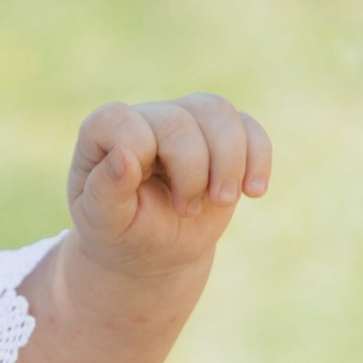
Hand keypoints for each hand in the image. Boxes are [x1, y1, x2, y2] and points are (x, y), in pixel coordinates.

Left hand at [67, 95, 270, 278]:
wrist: (157, 250)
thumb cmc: (123, 233)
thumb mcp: (106, 223)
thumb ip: (106, 191)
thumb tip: (124, 156)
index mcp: (103, 136)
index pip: (118, 119)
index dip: (137, 152)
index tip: (139, 194)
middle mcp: (145, 119)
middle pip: (179, 120)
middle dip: (192, 170)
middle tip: (187, 212)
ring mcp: (186, 121)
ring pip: (217, 112)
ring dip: (229, 161)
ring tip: (223, 201)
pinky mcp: (221, 135)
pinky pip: (248, 126)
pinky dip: (258, 157)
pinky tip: (253, 191)